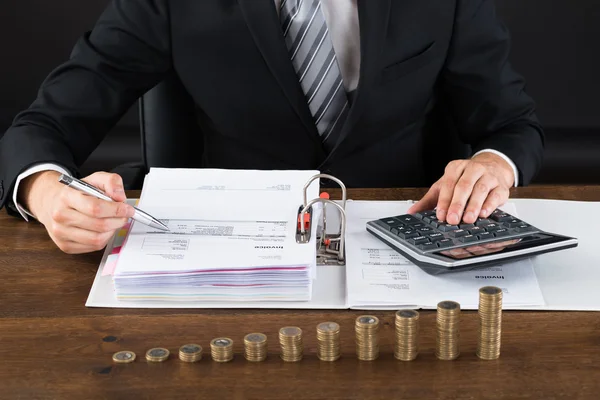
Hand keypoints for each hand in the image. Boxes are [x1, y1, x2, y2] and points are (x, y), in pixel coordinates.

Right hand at [20, 171, 134, 253]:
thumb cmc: (77, 193)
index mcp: (67, 197)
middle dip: (118, 221)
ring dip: (112, 231)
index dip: (116, 210)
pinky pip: (93, 247)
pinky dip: (104, 239)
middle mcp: (60, 216)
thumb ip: (111, 182)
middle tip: (123, 216)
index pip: (96, 208)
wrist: (53, 203)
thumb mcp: (95, 179)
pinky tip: (103, 230)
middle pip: (99, 225)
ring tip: (113, 222)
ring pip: (97, 239)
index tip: (128, 209)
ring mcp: (61, 233)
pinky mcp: (65, 246)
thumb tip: (120, 197)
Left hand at [408, 152, 514, 224]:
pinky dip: (489, 205)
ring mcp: (489, 176)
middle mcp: (473, 169)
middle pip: (464, 186)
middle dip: (457, 204)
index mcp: (456, 167)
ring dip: (473, 206)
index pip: (449, 184)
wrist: (493, 167)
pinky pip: (496, 195)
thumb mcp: (445, 186)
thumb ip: (429, 200)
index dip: (444, 200)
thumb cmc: (465, 179)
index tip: (441, 215)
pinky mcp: (501, 186)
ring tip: (467, 219)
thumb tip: (412, 212)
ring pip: (481, 190)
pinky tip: (483, 214)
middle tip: (452, 219)